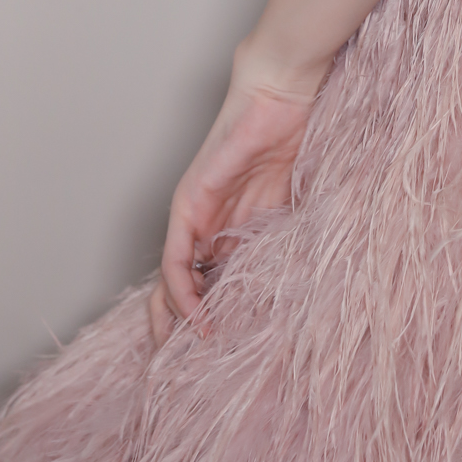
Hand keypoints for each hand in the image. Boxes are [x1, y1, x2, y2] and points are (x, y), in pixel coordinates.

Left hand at [148, 51, 330, 347]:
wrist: (279, 92)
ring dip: (175, 318)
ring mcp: (194, 212)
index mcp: (228, 222)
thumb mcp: (289, 202)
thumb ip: (279, 238)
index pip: (207, 277)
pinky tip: (194, 313)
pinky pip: (177, 257)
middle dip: (178, 326)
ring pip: (171, 278)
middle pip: (179, 284)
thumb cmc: (290, 133)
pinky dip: (181, 290)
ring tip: (183, 353)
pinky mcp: (190, 202)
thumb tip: (290, 287)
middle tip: (184, 369)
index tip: (220, 349)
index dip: (208, 313)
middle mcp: (204, 221)